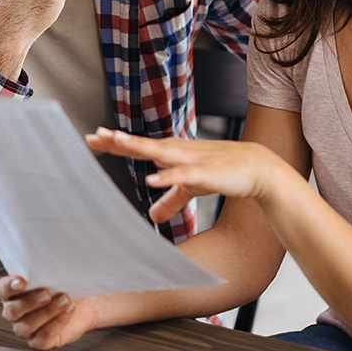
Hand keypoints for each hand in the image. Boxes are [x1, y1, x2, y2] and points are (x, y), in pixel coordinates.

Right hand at [0, 275, 98, 349]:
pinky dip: (58, 322)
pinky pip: (44, 336)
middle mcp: (15, 312)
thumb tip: (47, 262)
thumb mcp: (53, 276)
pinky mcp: (39, 342)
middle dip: (30, 301)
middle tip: (47, 292)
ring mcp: (26, 329)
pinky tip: (68, 311)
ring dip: (48, 311)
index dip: (9, 286)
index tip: (22, 281)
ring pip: (29, 324)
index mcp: (13, 293)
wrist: (82, 305)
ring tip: (65, 300)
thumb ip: (44, 271)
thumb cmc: (63, 287)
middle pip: (13, 310)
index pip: (3, 289)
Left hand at [85, 129, 286, 221]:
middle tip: (94, 135)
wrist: (258, 169)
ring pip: (159, 152)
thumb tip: (152, 215)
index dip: (117, 143)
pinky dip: (167, 177)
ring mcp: (191, 160)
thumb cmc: (222, 172)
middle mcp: (178, 152)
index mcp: (173, 154)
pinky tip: (152, 180)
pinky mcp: (206, 173)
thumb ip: (171, 199)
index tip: (93, 139)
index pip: (139, 146)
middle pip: (142, 145)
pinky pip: (183, 175)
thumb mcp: (191, 187)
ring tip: (115, 141)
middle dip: (118, 140)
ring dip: (137, 147)